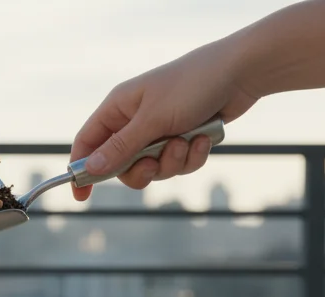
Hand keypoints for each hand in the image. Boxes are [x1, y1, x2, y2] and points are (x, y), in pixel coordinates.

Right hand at [70, 39, 258, 200]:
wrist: (242, 72)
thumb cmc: (192, 85)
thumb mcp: (152, 119)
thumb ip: (121, 147)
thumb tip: (91, 168)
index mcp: (119, 108)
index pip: (88, 142)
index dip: (82, 168)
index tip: (82, 195)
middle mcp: (136, 121)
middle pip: (122, 165)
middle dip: (142, 170)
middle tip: (154, 164)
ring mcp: (160, 131)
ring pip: (154, 168)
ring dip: (172, 162)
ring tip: (187, 141)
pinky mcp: (183, 138)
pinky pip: (178, 164)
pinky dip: (192, 156)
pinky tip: (204, 138)